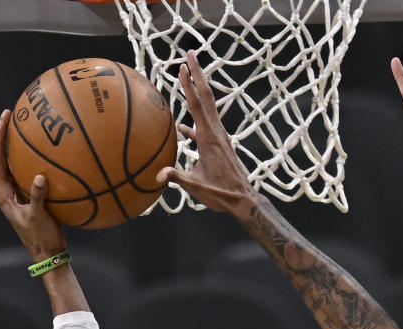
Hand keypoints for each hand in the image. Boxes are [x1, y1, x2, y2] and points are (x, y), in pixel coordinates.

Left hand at [0, 110, 67, 260]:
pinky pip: (30, 174)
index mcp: (3, 194)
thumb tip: (40, 177)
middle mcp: (7, 191)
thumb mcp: (38, 218)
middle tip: (10, 115)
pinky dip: (34, 162)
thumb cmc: (41, 239)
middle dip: (4, 136)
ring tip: (24, 128)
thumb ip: (38, 197)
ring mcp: (18, 194)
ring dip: (18, 147)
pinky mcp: (31, 198)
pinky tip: (46, 154)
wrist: (49, 256)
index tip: (3, 120)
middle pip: (1, 158)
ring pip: (14, 165)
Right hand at [157, 50, 253, 212]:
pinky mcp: (221, 143)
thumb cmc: (221, 194)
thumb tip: (158, 175)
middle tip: (190, 53)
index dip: (189, 86)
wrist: (244, 200)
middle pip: (207, 96)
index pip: (197, 106)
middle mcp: (217, 133)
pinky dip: (196, 118)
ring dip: (200, 87)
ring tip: (189, 73)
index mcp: (209, 139)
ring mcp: (220, 136)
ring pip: (209, 106)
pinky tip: (183, 127)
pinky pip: (206, 124)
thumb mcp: (196, 187)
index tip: (182, 66)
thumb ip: (177, 177)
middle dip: (198, 74)